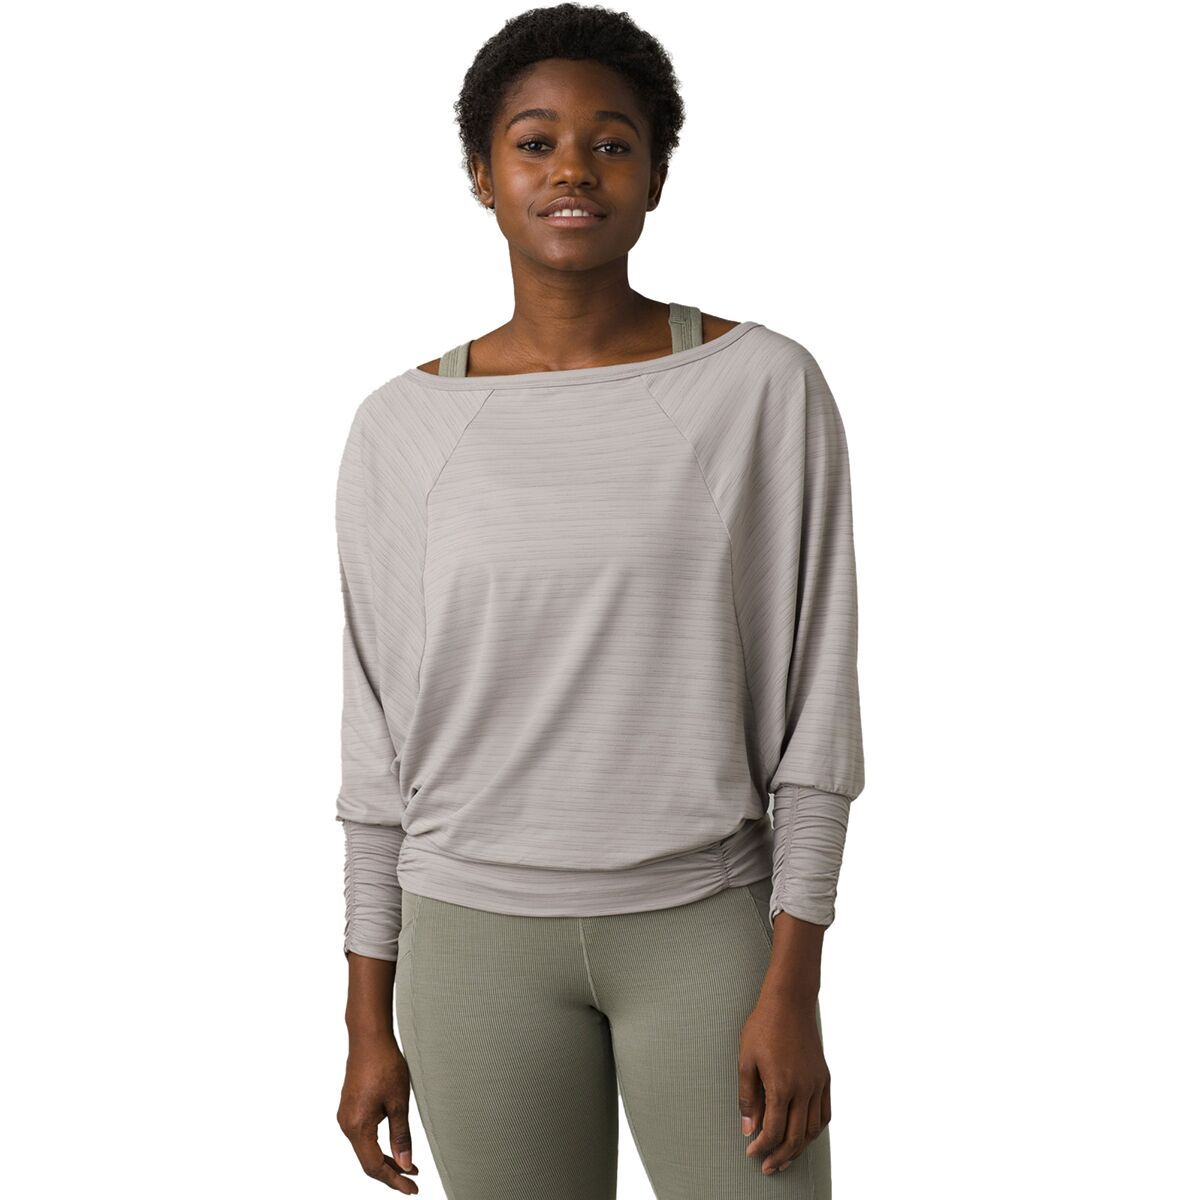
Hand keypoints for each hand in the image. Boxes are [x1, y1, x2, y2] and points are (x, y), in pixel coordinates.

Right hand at [337, 1032, 421, 1191]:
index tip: (411, 1188)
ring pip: (364, 1148)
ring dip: (384, 1159)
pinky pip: (362, 1135)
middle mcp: (346, 1124)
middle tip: (412, 1181)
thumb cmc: (384, 1063)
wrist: (368, 1037)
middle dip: (390, 1173)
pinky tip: (391, 1145)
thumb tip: (404, 1164)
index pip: (374, 1166)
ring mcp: (346, 1115)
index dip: (394, 1180)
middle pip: (367, 1160)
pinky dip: (377, 1145)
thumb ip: (401, 1136)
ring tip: (406, 1165)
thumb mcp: (399, 1102)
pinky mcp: (349, 1107)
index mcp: (357, 1126)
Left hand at [737, 994, 830, 1174]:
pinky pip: (824, 1113)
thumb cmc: (763, 1026)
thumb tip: (748, 1128)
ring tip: (785, 1157)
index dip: (762, 1147)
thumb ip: (747, 1097)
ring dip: (799, 1148)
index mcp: (781, 1085)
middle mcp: (803, 1089)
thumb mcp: (746, 1060)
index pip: (774, 1131)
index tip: (752, 1152)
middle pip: (796, 1137)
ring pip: (813, 1130)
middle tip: (767, 1166)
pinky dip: (815, 1130)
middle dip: (780, 1156)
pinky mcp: (824, 1077)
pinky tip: (805, 1135)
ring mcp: (817, 1083)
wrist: (790, 1001)